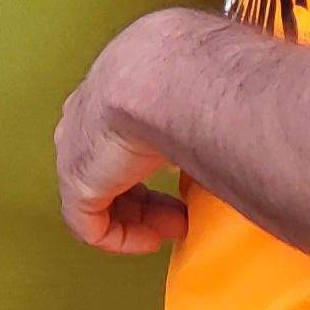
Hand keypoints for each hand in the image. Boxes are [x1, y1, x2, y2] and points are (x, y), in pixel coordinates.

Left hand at [56, 15, 195, 254]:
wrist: (167, 75)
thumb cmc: (198, 69)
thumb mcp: (200, 85)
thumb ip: (203, 104)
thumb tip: (235, 116)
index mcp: (113, 86)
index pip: (122, 132)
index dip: (153, 163)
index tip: (186, 177)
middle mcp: (86, 115)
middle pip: (109, 166)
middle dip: (149, 196)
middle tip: (183, 212)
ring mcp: (75, 148)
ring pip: (99, 197)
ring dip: (141, 219)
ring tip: (176, 227)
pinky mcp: (75, 182)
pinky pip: (89, 225)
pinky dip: (122, 238)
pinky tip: (152, 240)